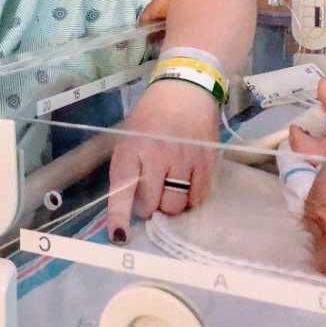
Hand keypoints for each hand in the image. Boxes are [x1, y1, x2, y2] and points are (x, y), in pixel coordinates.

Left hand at [106, 79, 218, 243]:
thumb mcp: (130, 137)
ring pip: (176, 205)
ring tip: (171, 186)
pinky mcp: (206, 161)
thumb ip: (129, 169)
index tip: (119, 238)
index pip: (122, 189)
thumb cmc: (152, 116)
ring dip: (171, 204)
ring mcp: (183, 158)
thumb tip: (130, 208)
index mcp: (131, 148)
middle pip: (152, 205)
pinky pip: (198, 197)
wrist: (185, 88)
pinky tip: (188, 183)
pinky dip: (191, 198)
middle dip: (150, 207)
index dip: (119, 217)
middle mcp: (156, 155)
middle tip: (152, 193)